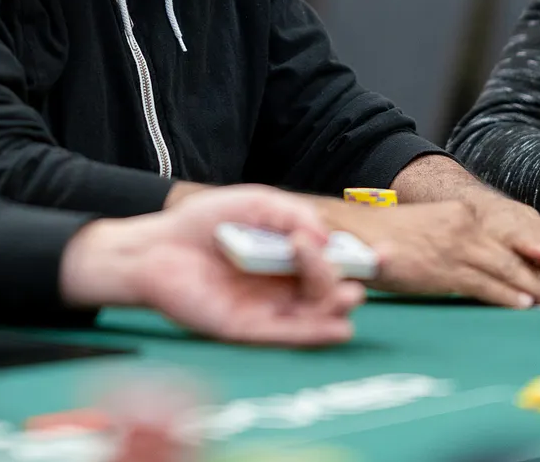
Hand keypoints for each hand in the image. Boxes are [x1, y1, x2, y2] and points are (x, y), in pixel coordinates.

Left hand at [60, 185, 362, 345]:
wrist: (155, 247)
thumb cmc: (200, 224)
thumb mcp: (253, 203)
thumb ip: (290, 214)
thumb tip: (326, 237)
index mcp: (287, 254)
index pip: (334, 259)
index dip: (362, 257)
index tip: (385, 253)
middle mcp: (282, 283)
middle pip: (329, 286)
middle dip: (344, 275)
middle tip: (339, 257)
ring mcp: (267, 307)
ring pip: (316, 313)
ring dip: (336, 303)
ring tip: (345, 290)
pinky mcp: (248, 329)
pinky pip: (289, 335)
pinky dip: (317, 332)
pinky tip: (338, 325)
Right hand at [343, 192, 539, 308]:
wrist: (358, 234)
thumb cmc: (390, 238)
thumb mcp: (431, 229)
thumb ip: (457, 242)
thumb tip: (480, 262)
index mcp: (462, 216)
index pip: (508, 238)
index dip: (537, 256)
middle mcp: (464, 227)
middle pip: (514, 255)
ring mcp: (457, 247)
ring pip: (507, 270)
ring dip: (534, 288)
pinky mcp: (446, 269)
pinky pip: (485, 284)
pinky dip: (507, 295)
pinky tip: (523, 305)